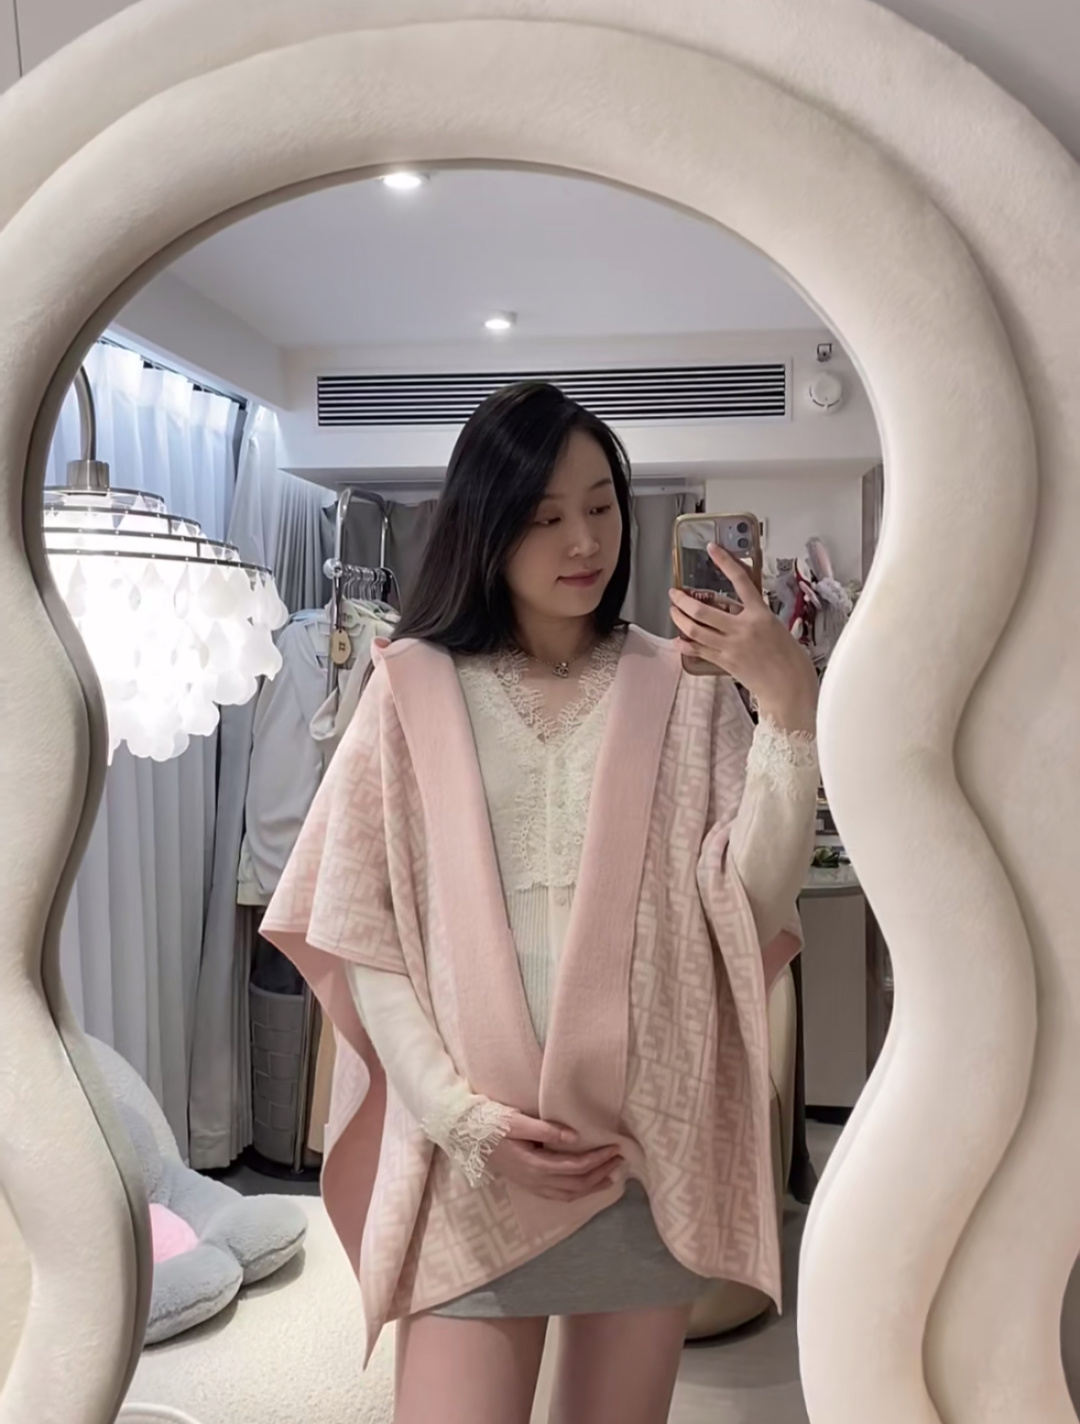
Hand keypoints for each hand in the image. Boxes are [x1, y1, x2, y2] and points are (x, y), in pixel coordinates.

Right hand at [486, 1112, 623, 1202]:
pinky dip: (575, 1191)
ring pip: (568, 1194)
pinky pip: (557, 1195)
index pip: (575, 1167)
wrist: (465, 1134)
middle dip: (601, 1173)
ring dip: (591, 1187)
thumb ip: (546, 1130)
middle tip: (620, 1160)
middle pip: (576, 1184)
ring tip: (610, 1177)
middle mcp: (534, 1180)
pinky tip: (584, 1185)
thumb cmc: (491, 1123)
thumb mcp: (518, 1121)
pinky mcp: (526, 1183)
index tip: (615, 1148)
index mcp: (534, 1165)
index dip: (597, 1159)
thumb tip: (575, 1137)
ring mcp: (530, 1185)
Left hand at [669, 545, 818, 733]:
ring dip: (679, 619)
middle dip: (683, 600)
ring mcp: (731, 647)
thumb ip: (754, 616)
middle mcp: (743, 628)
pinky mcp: (725, 662)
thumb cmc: (790, 658)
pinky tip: (678, 640)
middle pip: (703, 610)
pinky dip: (685, 644)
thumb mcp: (776, 627)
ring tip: (673, 611)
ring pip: (695, 630)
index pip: (740, 581)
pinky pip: (699, 650)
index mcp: (760, 614)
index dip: (724, 562)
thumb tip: (734, 611)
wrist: (790, 687)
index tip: (712, 549)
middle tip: (674, 593)